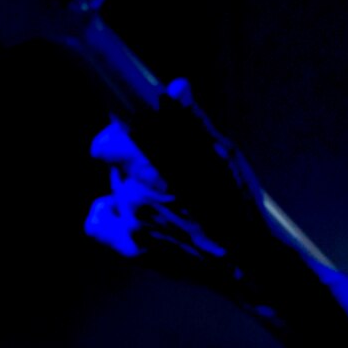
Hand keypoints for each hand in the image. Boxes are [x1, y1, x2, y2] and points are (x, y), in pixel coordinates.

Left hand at [86, 79, 273, 284]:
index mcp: (153, 166)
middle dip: (134, 159)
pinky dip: (111, 214)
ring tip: (166, 195)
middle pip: (113, 163)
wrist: (247, 260)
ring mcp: (130, 224)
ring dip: (132, 186)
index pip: (108, 140)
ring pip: (115, 189)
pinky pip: (99, 221)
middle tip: (164, 165)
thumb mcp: (223, 153)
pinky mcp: (131, 248)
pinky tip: (132, 211)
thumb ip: (190, 120)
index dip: (120, 132)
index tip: (133, 128)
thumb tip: (176, 86)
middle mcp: (133, 195)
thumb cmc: (238, 204)